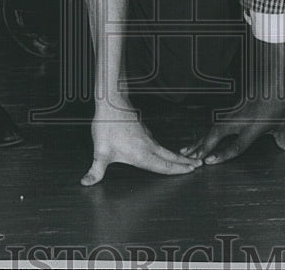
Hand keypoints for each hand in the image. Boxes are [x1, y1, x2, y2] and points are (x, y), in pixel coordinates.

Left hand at [81, 103, 201, 185]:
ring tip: (188, 160)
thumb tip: (85, 183)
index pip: (163, 166)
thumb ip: (95, 170)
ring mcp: (147, 137)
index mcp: (142, 154)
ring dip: (177, 156)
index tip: (191, 171)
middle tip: (199, 165)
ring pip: (165, 150)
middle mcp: (148, 146)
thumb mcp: (100, 151)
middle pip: (170, 157)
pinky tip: (164, 151)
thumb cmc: (107, 127)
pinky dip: (167, 149)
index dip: (177, 170)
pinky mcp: (144, 130)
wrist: (111, 102)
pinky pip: (159, 143)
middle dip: (184, 163)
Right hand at [181, 33, 284, 164]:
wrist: (271, 83)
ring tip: (184, 151)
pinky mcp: (228, 114)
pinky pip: (213, 127)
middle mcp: (239, 122)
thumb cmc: (277, 104)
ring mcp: (232, 117)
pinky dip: (202, 136)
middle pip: (217, 135)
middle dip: (203, 147)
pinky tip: (195, 143)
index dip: (222, 154)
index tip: (209, 161)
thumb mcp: (284, 123)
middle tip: (190, 158)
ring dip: (198, 142)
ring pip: (211, 130)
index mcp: (253, 127)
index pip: (236, 145)